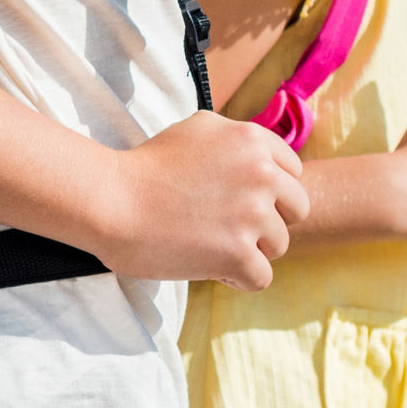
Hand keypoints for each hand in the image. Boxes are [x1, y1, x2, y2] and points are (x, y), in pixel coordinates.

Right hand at [91, 110, 306, 287]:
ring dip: (249, 250)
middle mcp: (261, 173)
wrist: (110, 199)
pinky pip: (261, 278)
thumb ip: (239, 141)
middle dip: (267, 221)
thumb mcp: (198, 129)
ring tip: (209, 243)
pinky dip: (236, 278)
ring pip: (279, 245)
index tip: (236, 199)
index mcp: (253, 140)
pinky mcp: (239, 253)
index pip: (294, 174)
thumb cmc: (146, 167)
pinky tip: (207, 264)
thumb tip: (269, 160)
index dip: (268, 192)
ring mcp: (252, 214)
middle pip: (296, 210)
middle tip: (227, 225)